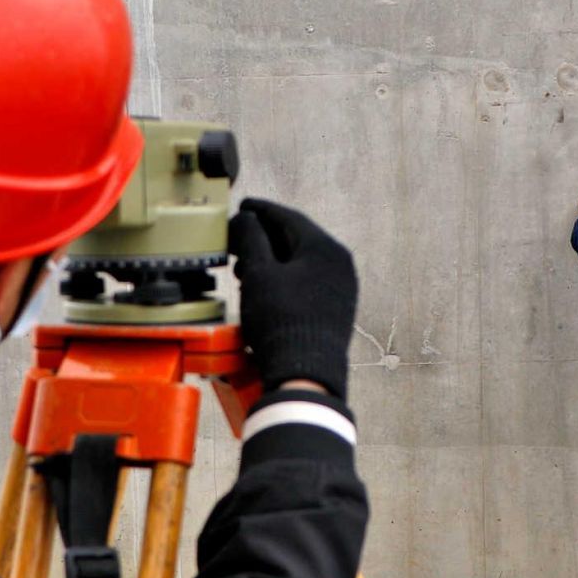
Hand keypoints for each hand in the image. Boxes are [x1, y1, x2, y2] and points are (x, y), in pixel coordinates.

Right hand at [228, 199, 358, 398]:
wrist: (305, 372)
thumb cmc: (282, 321)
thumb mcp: (258, 273)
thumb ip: (250, 238)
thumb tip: (246, 218)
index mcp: (325, 248)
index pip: (288, 217)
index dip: (261, 210)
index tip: (243, 206)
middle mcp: (339, 263)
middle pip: (296, 238)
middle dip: (263, 238)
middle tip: (237, 238)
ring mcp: (341, 286)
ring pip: (301, 261)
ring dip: (271, 259)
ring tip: (243, 267)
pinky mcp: (336, 306)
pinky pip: (308, 280)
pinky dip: (284, 277)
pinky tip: (264, 286)